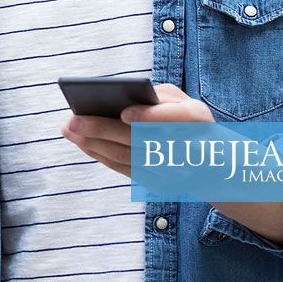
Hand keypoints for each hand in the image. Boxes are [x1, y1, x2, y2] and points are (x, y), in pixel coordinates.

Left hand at [61, 82, 212, 177]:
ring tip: (69, 129)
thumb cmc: (188, 120)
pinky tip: (83, 143)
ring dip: (93, 144)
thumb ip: (157, 98)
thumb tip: (120, 101)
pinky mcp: (158, 184)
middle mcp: (188, 148)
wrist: (212, 162)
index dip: (150, 117)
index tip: (124, 113)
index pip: (176, 118)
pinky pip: (124, 169)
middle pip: (141, 140)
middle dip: (103, 130)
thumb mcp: (181, 101)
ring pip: (127, 158)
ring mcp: (173, 171)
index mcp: (198, 119)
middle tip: (73, 120)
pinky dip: (101, 155)